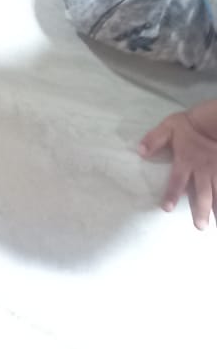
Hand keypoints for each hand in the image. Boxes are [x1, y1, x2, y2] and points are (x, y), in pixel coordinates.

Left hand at [139, 99, 216, 227]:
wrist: (215, 121)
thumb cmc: (190, 124)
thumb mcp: (168, 128)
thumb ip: (154, 140)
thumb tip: (139, 151)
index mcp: (186, 163)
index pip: (176, 182)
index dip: (171, 195)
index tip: (166, 209)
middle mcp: (202, 171)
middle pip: (202, 194)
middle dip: (201, 211)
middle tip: (200, 227)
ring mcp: (216, 172)